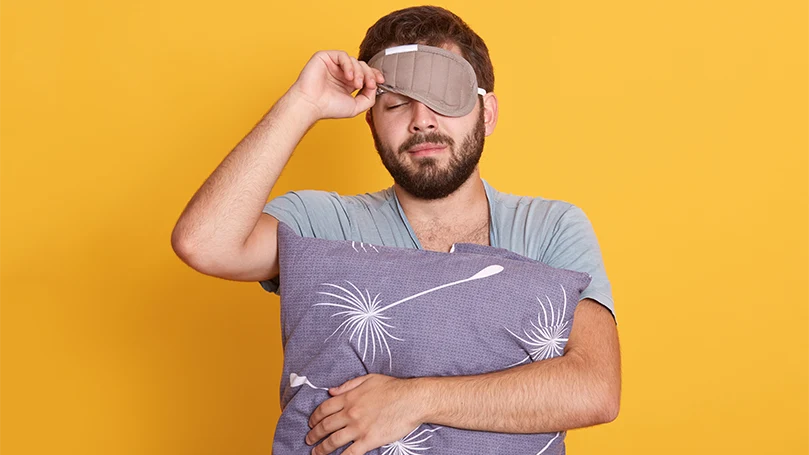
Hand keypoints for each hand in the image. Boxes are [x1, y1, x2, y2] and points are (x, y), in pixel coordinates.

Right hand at [289, 50, 384, 120]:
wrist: (312, 104)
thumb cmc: (329, 107)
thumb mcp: (356, 106)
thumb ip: (369, 98)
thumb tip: (375, 87)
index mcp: (347, 83)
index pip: (365, 73)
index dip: (374, 75)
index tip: (381, 81)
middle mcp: (341, 73)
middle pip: (362, 66)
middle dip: (369, 75)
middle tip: (369, 85)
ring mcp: (333, 64)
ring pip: (354, 60)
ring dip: (359, 72)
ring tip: (356, 84)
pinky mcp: (325, 57)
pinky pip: (343, 55)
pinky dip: (349, 65)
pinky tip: (349, 77)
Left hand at [305, 374, 424, 454]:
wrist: (412, 400)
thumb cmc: (393, 388)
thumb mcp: (368, 379)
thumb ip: (348, 385)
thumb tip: (331, 391)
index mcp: (349, 397)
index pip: (324, 409)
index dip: (314, 417)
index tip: (311, 423)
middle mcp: (350, 413)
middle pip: (325, 426)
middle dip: (314, 434)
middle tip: (309, 439)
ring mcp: (359, 428)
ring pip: (333, 441)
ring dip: (321, 449)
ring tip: (315, 453)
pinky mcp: (369, 440)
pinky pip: (350, 453)